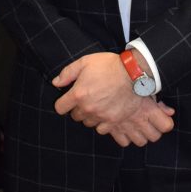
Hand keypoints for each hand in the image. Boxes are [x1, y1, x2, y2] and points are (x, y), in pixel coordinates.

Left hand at [52, 52, 174, 147]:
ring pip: (88, 123)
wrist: (134, 74)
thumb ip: (67, 73)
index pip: (60, 108)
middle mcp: (88, 108)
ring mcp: (101, 116)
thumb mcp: (85, 62)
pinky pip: (101, 129)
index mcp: (78, 94)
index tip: (68, 100)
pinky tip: (104, 114)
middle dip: (78, 108)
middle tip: (86, 99)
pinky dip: (101, 123)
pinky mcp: (113, 121)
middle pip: (75, 116)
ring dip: (89, 116)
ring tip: (97, 105)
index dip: (62, 103)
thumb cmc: (109, 65)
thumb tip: (56, 83)